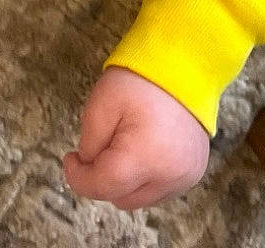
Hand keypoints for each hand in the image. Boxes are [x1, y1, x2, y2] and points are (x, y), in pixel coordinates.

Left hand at [62, 66, 210, 208]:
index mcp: (144, 158)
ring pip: (139, 198)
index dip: (79, 177)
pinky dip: (146, 178)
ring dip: (126, 181)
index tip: (71, 157)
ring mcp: (185, 177)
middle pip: (120, 197)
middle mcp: (169, 176)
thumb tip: (89, 167)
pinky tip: (145, 149)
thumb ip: (89, 144)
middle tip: (102, 143)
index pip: (102, 187)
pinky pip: (159, 190)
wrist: (185, 65)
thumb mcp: (101, 105)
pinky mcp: (194, 173)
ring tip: (127, 144)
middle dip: (104, 176)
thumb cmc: (140, 81)